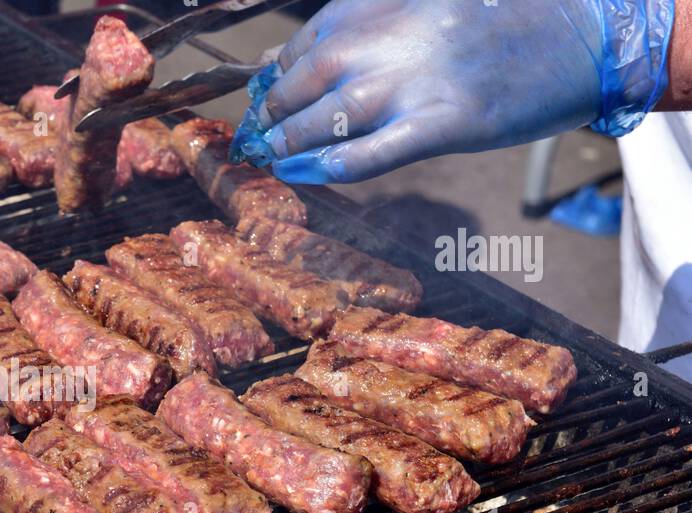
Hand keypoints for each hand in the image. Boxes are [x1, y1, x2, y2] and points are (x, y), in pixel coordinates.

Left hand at [233, 0, 675, 183]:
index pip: (301, 48)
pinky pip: (373, 152)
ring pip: (326, 119)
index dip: (272, 82)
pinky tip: (307, 174)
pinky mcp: (444, 124)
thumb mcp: (416, 11)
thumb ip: (355, 32)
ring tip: (270, 159)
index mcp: (377, 6)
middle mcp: (387, 40)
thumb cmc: (494, 25)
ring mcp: (414, 83)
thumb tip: (281, 65)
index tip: (260, 105)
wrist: (579, 33)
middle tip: (256, 141)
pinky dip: (333, 165)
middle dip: (271, 116)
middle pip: (303, 84)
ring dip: (290, 143)